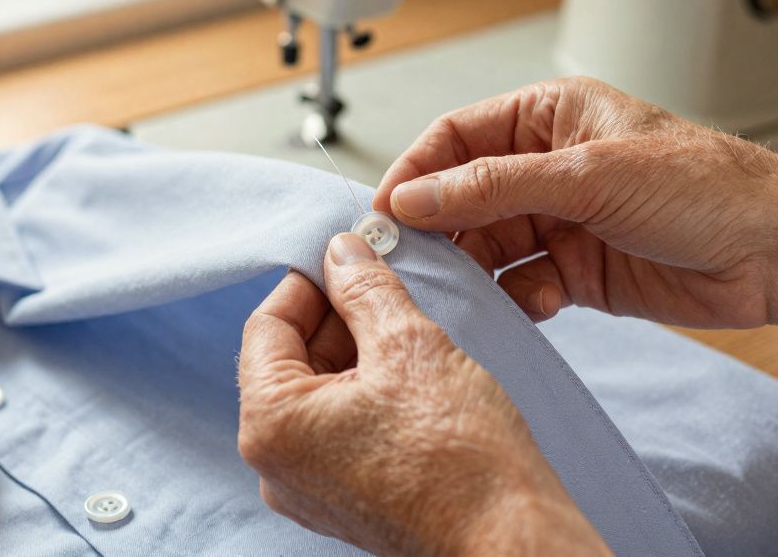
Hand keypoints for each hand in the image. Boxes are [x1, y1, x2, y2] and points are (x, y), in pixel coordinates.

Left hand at [237, 233, 609, 556]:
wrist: (510, 538)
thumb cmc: (460, 454)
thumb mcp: (410, 344)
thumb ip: (365, 288)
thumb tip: (342, 251)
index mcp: (271, 423)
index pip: (267, 324)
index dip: (311, 280)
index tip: (350, 256)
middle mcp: (274, 464)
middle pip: (290, 358)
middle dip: (337, 315)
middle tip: (387, 283)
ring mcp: (308, 488)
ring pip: (318, 391)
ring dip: (357, 351)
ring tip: (409, 327)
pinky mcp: (344, 500)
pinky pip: (339, 427)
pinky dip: (368, 391)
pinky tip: (413, 372)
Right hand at [373, 77, 777, 328]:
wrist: (775, 253)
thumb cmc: (706, 187)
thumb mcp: (587, 175)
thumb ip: (494, 186)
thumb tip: (414, 196)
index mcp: (549, 116)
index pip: (456, 138)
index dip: (415, 172)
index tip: (384, 214)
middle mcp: (548, 166)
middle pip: (463, 195)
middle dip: (438, 229)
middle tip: (410, 263)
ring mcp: (561, 220)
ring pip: (488, 245)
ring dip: (474, 269)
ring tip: (463, 291)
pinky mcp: (577, 271)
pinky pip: (521, 284)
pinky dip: (515, 299)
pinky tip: (531, 304)